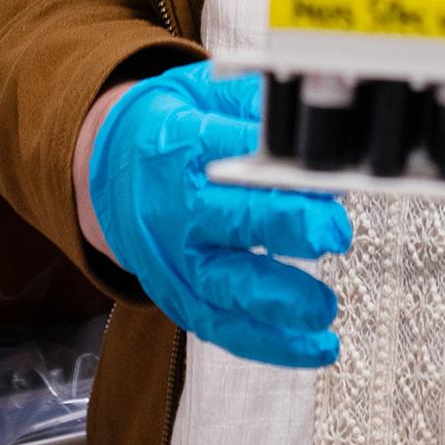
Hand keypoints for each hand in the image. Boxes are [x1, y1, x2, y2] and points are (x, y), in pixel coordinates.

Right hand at [86, 62, 350, 368]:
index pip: (232, 160)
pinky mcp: (177, 294)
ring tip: (324, 312)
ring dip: (278, 307)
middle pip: (230, 224)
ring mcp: (173, 261)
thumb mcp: (208, 95)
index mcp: (185, 150)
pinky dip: (266, 343)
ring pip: (223, 291)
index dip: (278, 172)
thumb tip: (315, 113)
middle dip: (285, 230)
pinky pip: (219, 326)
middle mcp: (175, 211)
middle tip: (334, 234)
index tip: (326, 179)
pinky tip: (310, 349)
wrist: (110, 166)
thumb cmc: (174, 126)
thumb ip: (260, 107)